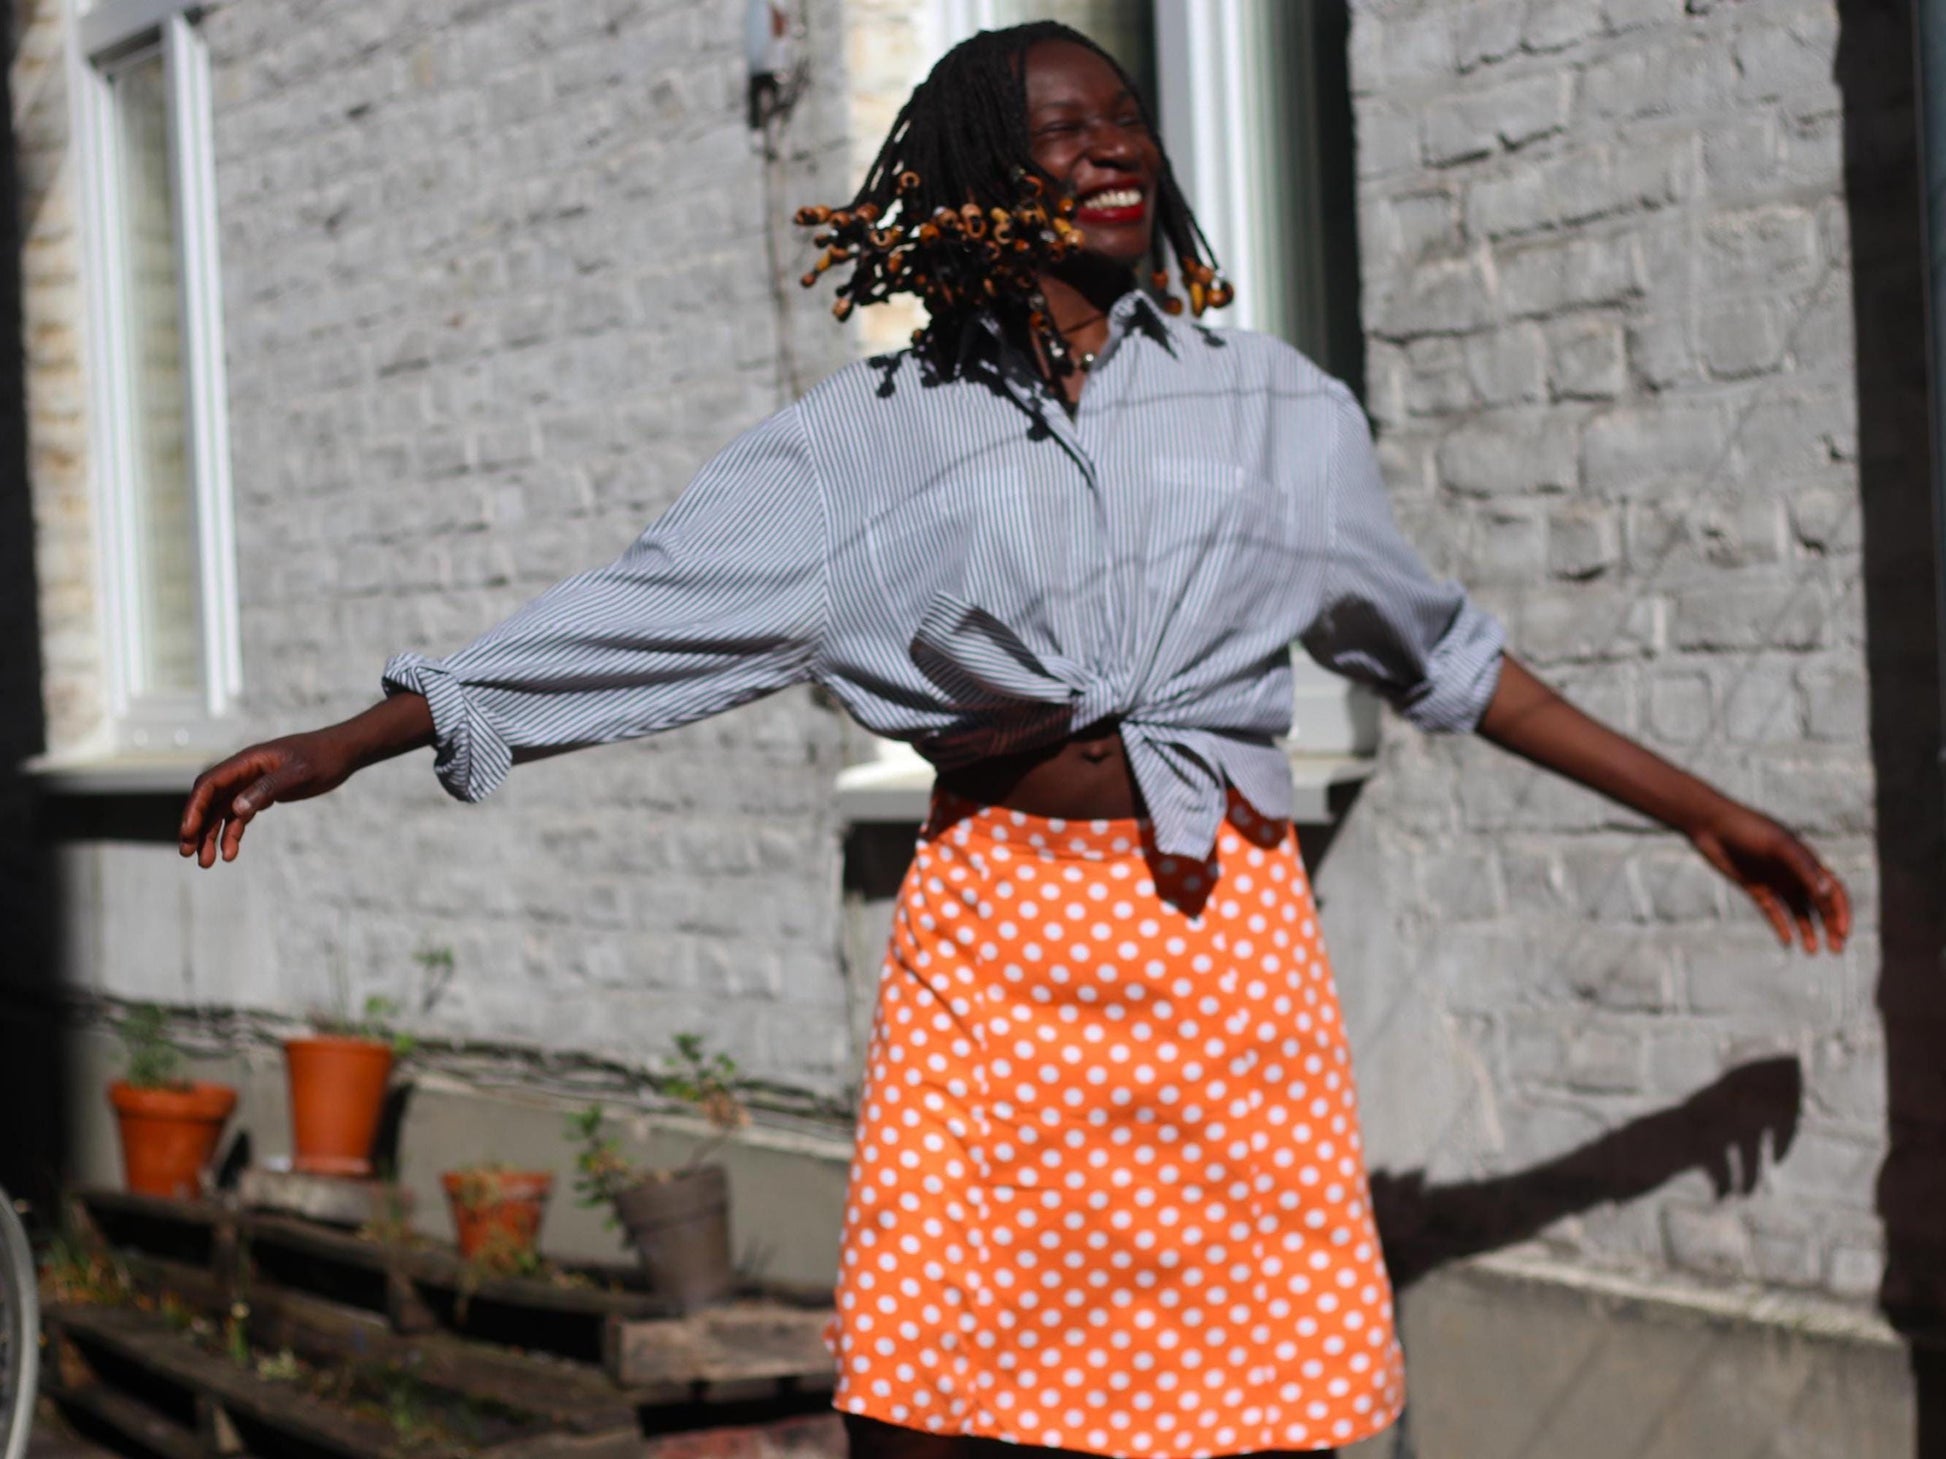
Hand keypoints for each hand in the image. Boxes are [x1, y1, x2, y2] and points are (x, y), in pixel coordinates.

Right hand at [178, 730, 358, 867]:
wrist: (342, 754)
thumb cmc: (321, 759)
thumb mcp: (297, 774)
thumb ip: (267, 789)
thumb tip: (236, 809)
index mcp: (246, 762)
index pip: (209, 785)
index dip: (194, 808)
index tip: (188, 833)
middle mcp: (243, 772)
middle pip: (209, 801)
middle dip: (197, 827)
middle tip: (188, 854)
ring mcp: (250, 783)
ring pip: (221, 812)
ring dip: (212, 836)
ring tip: (207, 862)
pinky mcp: (261, 794)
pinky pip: (239, 816)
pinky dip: (233, 834)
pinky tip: (230, 853)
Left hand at [1688, 804, 1849, 953]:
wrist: (1711, 825)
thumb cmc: (1749, 829)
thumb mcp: (1779, 846)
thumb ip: (1803, 867)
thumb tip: (1827, 892)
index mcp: (1807, 862)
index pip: (1833, 890)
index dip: (1841, 911)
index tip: (1843, 932)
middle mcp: (1794, 874)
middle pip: (1820, 905)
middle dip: (1830, 926)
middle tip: (1836, 950)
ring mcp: (1775, 882)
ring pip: (1798, 912)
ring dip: (1808, 931)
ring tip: (1811, 952)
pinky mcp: (1756, 888)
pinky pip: (1773, 912)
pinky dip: (1782, 927)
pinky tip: (1787, 943)